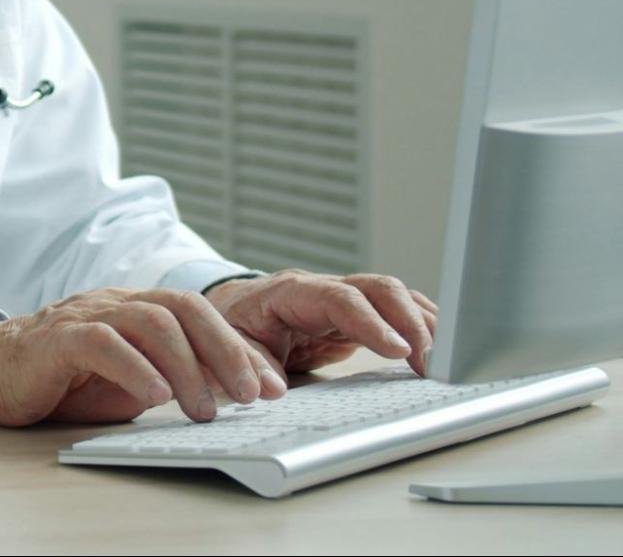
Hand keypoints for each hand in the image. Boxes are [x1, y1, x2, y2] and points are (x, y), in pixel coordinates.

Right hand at [0, 287, 289, 426]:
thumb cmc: (63, 380)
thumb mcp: (128, 382)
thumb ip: (169, 379)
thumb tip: (226, 399)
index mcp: (137, 310)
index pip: (201, 316)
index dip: (242, 349)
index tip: (276, 387)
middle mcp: (117, 303)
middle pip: (185, 309)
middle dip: (228, 351)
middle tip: (254, 395)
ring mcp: (87, 315)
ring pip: (151, 322)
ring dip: (188, 368)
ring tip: (204, 410)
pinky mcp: (57, 337)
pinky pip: (103, 342)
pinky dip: (136, 368)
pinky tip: (155, 397)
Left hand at [204, 269, 438, 377]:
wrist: (233, 309)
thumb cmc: (233, 325)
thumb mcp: (229, 342)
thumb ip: (248, 362)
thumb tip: (270, 389)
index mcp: (292, 291)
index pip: (340, 299)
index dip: (372, 323)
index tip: (399, 350)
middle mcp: (325, 288)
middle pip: (379, 289)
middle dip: (411, 322)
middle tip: (433, 362)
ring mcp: (347, 299)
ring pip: (397, 298)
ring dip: (426, 326)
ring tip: (448, 362)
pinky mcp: (361, 316)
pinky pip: (399, 314)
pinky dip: (423, 329)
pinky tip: (442, 351)